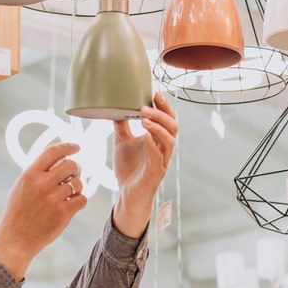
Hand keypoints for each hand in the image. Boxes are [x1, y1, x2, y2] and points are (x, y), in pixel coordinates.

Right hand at [0, 142, 85, 280]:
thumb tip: (60, 159)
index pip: (53, 151)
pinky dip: (79, 200)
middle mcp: (42, 184)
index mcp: (30, 174)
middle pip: (71, 165)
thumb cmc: (18, 212)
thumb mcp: (21, 186)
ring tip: (68, 194)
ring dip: (77, 187)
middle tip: (73, 175)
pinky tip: (71, 204)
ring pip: (78, 182)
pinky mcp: (63, 213)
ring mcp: (53, 199)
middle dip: (76, 169)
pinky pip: (82, 199)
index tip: (76, 147)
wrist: (15, 238)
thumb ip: (38, 172)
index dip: (68, 147)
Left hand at [111, 92, 178, 237]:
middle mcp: (164, 149)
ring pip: (169, 141)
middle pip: (173, 127)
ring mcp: (161, 161)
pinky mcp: (155, 173)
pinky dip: (153, 145)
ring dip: (158, 127)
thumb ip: (122, 125)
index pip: (168, 119)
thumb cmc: (129, 169)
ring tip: (144, 118)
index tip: (155, 93)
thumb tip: (114, 106)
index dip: (165, 106)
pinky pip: (158, 157)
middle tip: (146, 105)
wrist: (127, 194)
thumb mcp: (123, 142)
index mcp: (159, 139)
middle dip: (162, 114)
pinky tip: (145, 136)